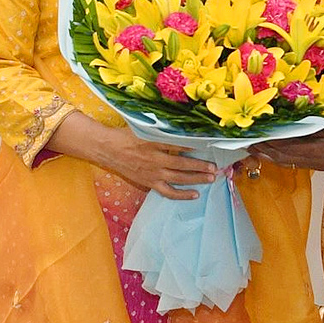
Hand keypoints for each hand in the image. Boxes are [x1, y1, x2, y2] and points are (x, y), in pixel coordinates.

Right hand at [101, 128, 216, 199]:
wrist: (108, 149)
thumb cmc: (126, 136)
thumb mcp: (144, 128)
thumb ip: (162, 129)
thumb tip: (182, 128)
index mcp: (153, 143)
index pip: (178, 145)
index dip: (194, 147)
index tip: (209, 146)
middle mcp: (154, 160)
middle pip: (182, 165)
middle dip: (200, 166)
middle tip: (215, 167)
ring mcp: (152, 174)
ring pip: (178, 179)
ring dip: (196, 179)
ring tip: (210, 178)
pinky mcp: (149, 183)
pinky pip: (168, 192)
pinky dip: (182, 194)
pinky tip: (195, 194)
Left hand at [252, 123, 323, 178]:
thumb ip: (318, 126)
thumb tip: (297, 121)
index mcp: (316, 152)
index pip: (285, 148)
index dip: (268, 144)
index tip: (254, 137)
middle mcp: (311, 161)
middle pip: (280, 158)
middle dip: (263, 151)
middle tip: (246, 144)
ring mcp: (313, 165)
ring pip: (285, 162)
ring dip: (269, 156)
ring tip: (255, 149)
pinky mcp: (317, 165)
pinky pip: (293, 162)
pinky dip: (280, 157)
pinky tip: (274, 153)